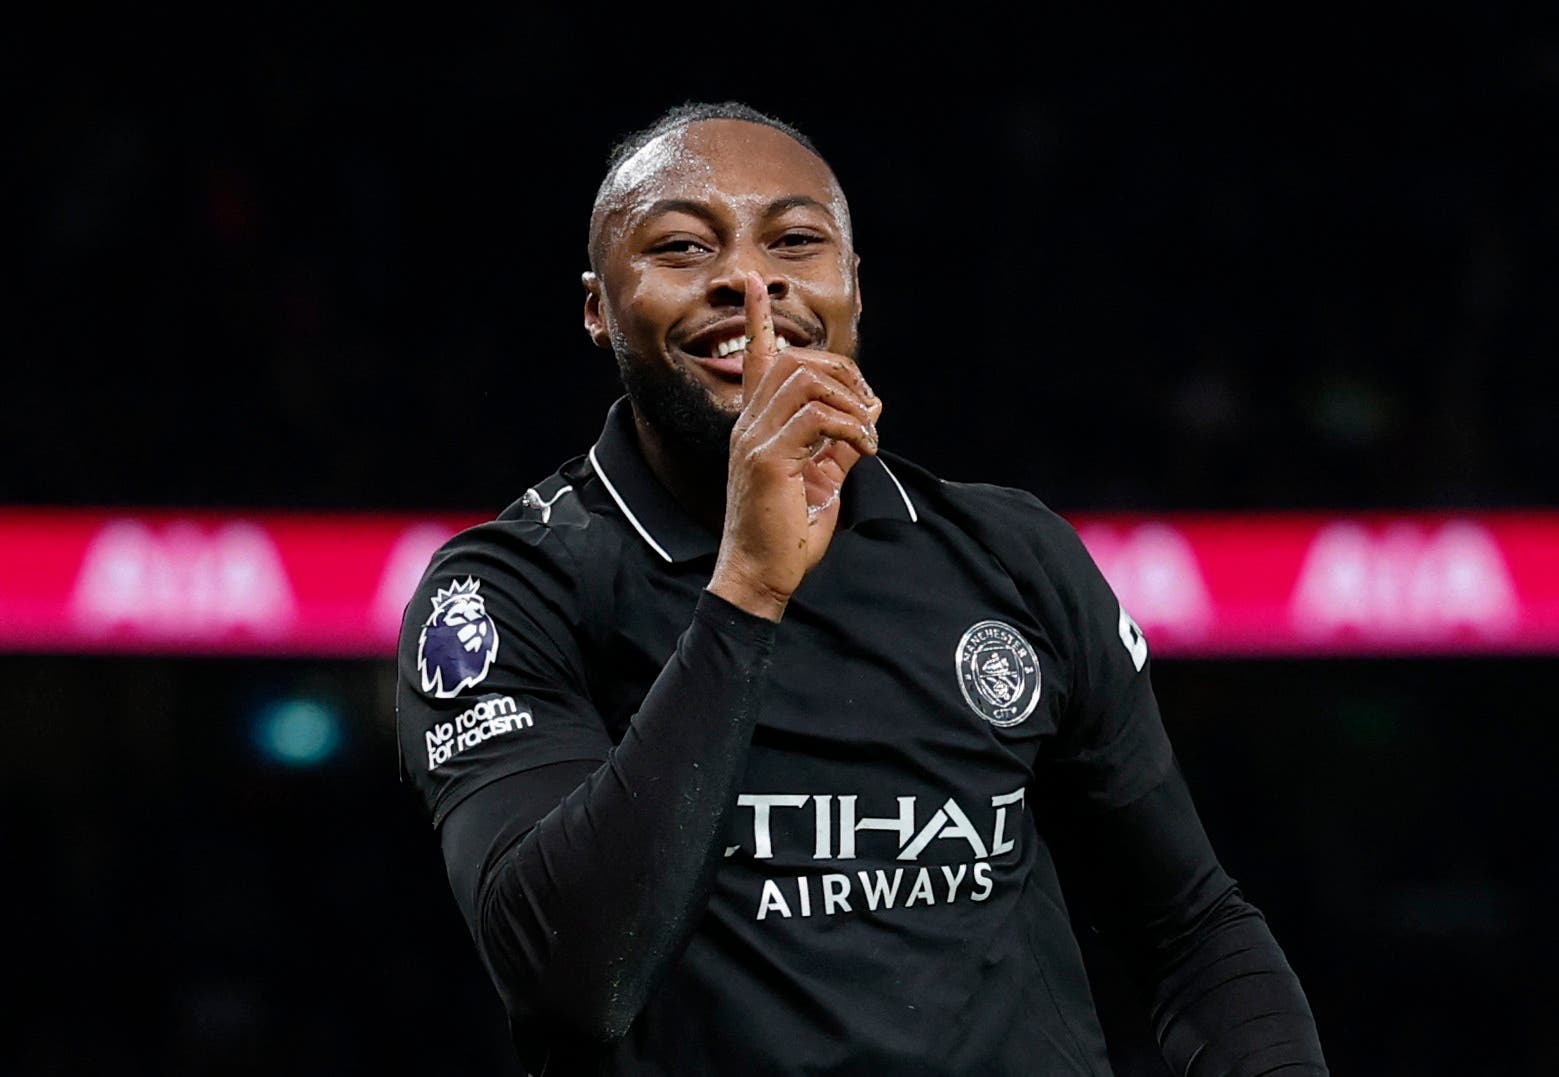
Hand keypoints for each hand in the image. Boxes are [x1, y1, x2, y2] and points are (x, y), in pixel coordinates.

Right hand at [707, 272, 881, 620]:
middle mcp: (750, 424)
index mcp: (758, 425)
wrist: (761, 576)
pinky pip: (818, 418)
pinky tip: (863, 452)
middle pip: (796, 360)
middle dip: (844, 371)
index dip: (758, 319)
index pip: (756, 360)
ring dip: (851, 401)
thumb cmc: (787, 533)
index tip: (755, 284)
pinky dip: (851, 428)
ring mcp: (754, 439)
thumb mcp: (823, 481)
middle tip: (868, 409)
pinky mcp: (767, 458)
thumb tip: (872, 409)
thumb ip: (843, 443)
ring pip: (807, 380)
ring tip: (865, 437)